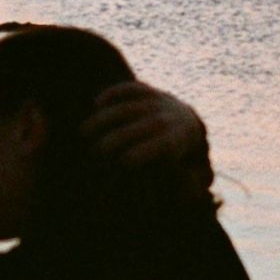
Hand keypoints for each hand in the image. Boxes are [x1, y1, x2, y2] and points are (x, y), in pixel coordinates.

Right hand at [81, 81, 212, 188]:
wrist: (189, 123)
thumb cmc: (184, 160)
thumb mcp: (195, 177)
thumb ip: (190, 188)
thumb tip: (180, 191)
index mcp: (180, 141)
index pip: (162, 146)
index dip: (140, 154)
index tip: (120, 164)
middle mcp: (170, 118)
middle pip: (141, 126)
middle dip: (115, 139)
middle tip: (95, 152)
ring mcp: (159, 102)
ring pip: (131, 106)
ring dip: (105, 117)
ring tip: (84, 132)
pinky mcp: (148, 91)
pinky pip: (131, 88)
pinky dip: (114, 92)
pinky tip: (97, 103)